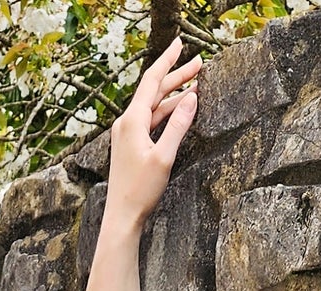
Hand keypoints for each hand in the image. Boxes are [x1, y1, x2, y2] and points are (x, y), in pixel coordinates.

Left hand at [105, 40, 201, 233]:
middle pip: (154, 91)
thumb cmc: (140, 191)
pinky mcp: (130, 145)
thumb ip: (178, 125)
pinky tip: (180, 109)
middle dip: (176, 76)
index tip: (180, 44)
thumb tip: (192, 98)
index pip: (152, 80)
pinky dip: (166, 113)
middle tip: (198, 63)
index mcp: (132, 121)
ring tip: (196, 84)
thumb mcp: (164, 157)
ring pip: (153, 106)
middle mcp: (126, 123)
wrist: (122, 217)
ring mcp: (127, 134)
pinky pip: (151, 121)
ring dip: (174, 95)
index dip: (168, 60)